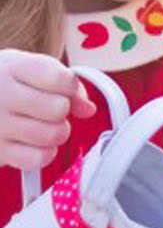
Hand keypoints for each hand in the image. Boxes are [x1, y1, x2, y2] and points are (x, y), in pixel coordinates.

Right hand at [0, 48, 94, 173]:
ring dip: (57, 133)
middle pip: (58, 109)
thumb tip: (88, 109)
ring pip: (52, 135)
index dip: (68, 86)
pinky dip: (44, 153)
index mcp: (12, 68)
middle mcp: (0, 95)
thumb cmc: (9, 83)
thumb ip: (66, 83)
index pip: (59, 79)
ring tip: (43, 125)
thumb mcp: (33, 70)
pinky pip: (38, 158)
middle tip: (50, 110)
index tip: (59, 88)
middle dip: (62, 111)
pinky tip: (34, 143)